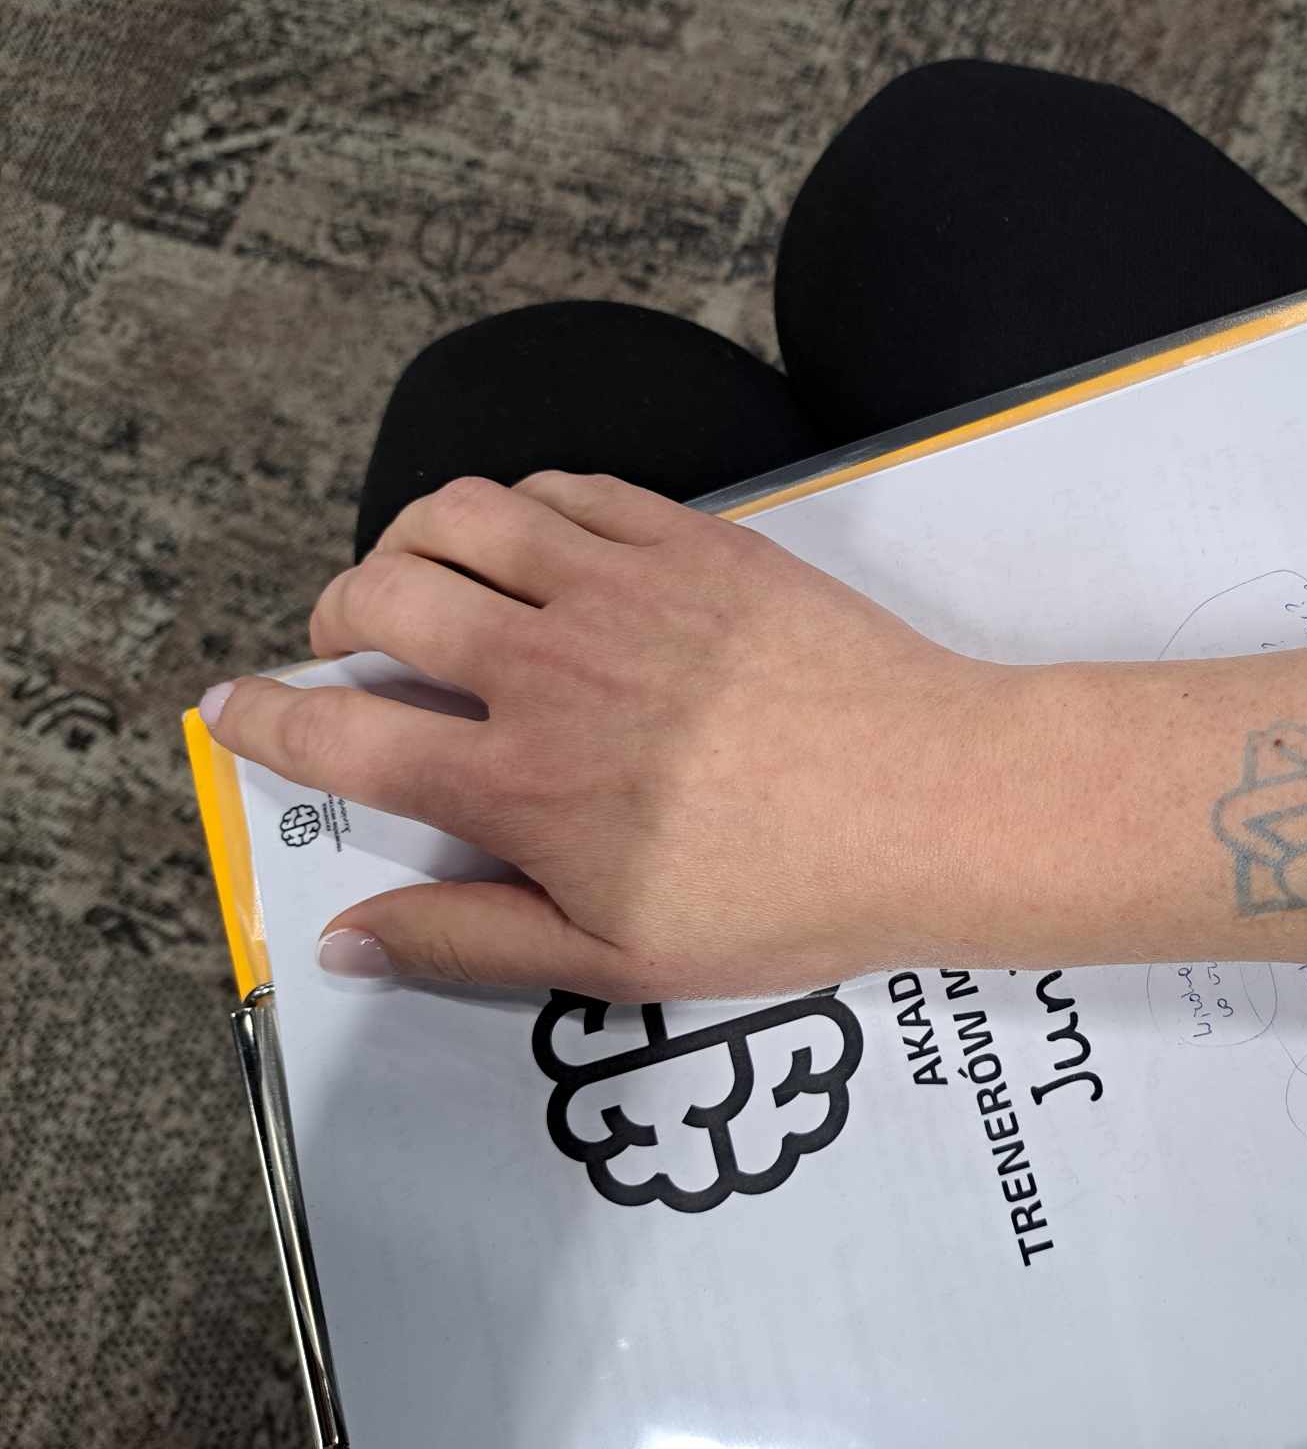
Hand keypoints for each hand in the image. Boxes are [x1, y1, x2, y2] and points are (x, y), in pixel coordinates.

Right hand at [200, 473, 1004, 997]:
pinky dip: (523, 505)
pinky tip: (534, 541)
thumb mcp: (622, 959)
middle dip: (333, 614)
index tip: (227, 708)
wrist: (937, 801)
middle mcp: (550, 668)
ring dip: (414, 539)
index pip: (341, 736)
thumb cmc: (791, 899)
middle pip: (381, 597)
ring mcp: (623, 589)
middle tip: (348, 642)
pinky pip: (571, 488)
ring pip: (464, 516)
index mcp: (520, 782)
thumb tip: (348, 935)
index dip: (263, 720)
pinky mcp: (695, 540)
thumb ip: (472, 940)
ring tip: (426, 576)